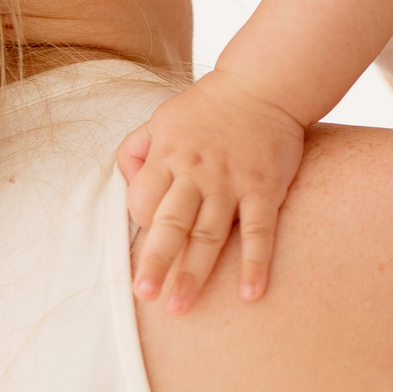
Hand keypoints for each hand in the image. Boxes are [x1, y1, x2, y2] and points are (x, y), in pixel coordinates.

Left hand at [116, 69, 309, 309]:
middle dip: (157, 261)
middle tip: (145, 296)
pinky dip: (256, 263)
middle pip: (172, 222)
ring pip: (210, 233)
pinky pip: (260, 231)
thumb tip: (127, 183)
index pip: (143, 199)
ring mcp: (233, 182)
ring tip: (181, 307)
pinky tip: (251, 294)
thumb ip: (137, 150)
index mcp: (168, 155)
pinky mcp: (265, 188)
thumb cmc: (208, 107)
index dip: (140, 221)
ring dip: (196, 271)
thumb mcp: (161, 118)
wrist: (264, 84)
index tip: (145, 239)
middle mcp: (197, 172)